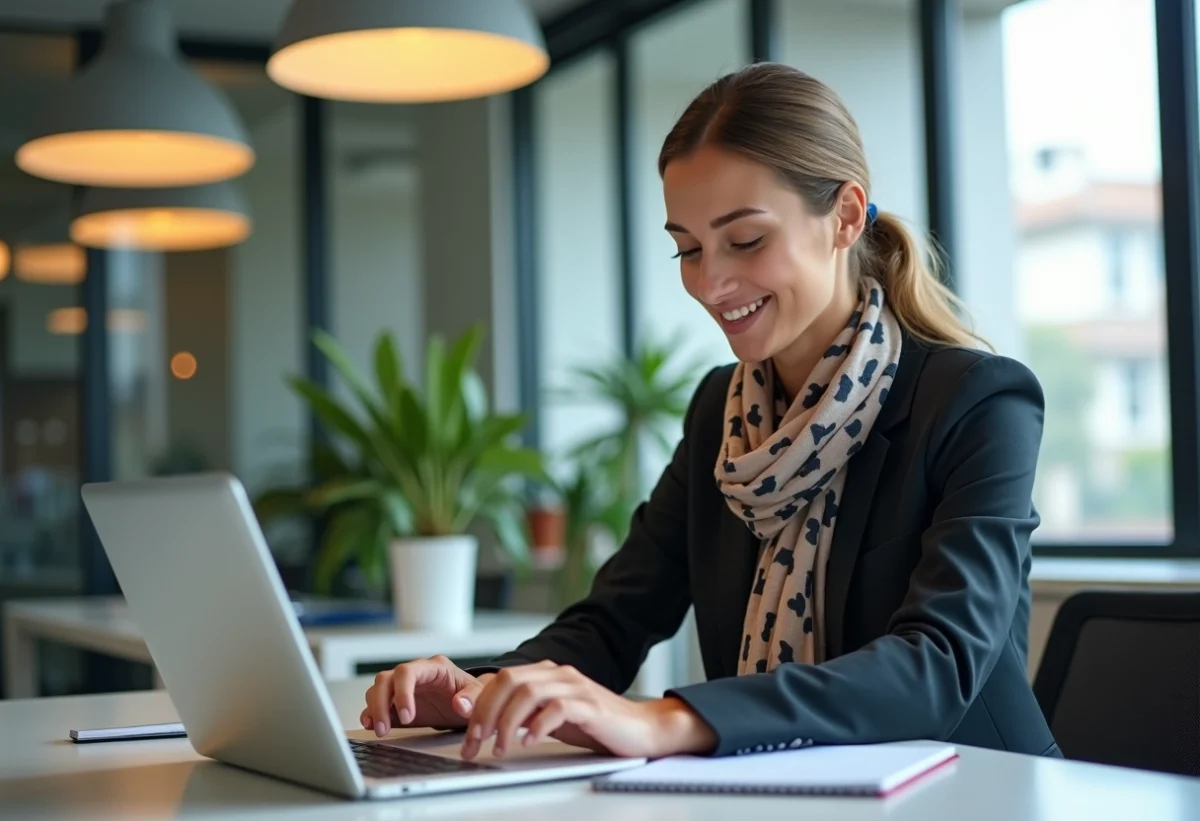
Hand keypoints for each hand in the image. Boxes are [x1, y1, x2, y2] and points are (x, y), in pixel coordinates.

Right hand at [361, 655, 494, 735]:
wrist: (469, 705)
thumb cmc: (473, 696)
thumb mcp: (480, 695)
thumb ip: (472, 697)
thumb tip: (460, 704)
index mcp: (434, 668)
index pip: (408, 672)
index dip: (402, 692)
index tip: (406, 716)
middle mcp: (415, 675)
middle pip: (386, 679)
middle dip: (381, 703)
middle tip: (385, 729)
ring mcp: (403, 688)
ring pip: (378, 690)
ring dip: (374, 710)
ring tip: (381, 731)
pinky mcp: (396, 703)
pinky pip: (376, 703)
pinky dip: (371, 714)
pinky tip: (372, 726)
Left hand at [461, 660, 716, 759]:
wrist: (641, 729)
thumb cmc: (594, 725)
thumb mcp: (550, 719)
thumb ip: (522, 713)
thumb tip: (483, 720)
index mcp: (546, 673)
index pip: (501, 679)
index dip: (477, 704)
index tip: (464, 734)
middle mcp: (559, 674)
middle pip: (509, 681)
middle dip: (485, 713)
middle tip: (474, 743)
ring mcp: (575, 687)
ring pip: (528, 692)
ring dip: (507, 722)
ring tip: (500, 748)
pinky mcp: (590, 706)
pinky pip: (558, 708)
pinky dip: (538, 724)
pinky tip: (530, 741)